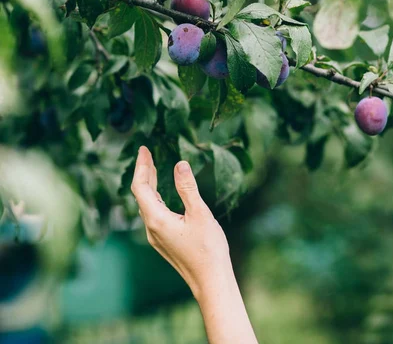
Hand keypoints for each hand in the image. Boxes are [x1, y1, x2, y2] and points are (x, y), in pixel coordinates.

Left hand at [131, 146, 230, 299]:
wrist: (211, 282)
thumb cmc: (208, 249)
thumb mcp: (200, 213)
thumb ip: (188, 188)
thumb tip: (179, 164)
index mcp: (156, 219)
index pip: (141, 187)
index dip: (142, 166)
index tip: (144, 149)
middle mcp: (151, 228)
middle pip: (141, 195)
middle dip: (144, 172)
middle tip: (147, 153)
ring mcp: (156, 237)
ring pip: (146, 205)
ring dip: (149, 185)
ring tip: (153, 168)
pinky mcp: (163, 241)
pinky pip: (153, 213)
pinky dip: (155, 197)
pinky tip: (162, 194)